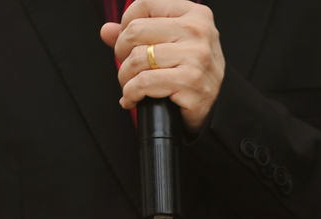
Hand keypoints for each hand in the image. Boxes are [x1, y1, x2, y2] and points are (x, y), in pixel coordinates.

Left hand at [100, 0, 225, 132]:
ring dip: (125, 77)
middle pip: (136, 31)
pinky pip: (144, 82)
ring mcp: (196, 56)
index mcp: (194, 14)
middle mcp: (198, 30)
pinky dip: (131, 94)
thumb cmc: (189, 72)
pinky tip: (133, 99)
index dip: (127, 22)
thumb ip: (138, 34)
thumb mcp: (169, 45)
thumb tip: (106, 30)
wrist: (214, 106)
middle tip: (127, 67)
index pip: (146, 3)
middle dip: (121, 52)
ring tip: (129, 86)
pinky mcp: (190, 81)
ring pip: (137, 58)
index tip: (127, 42)